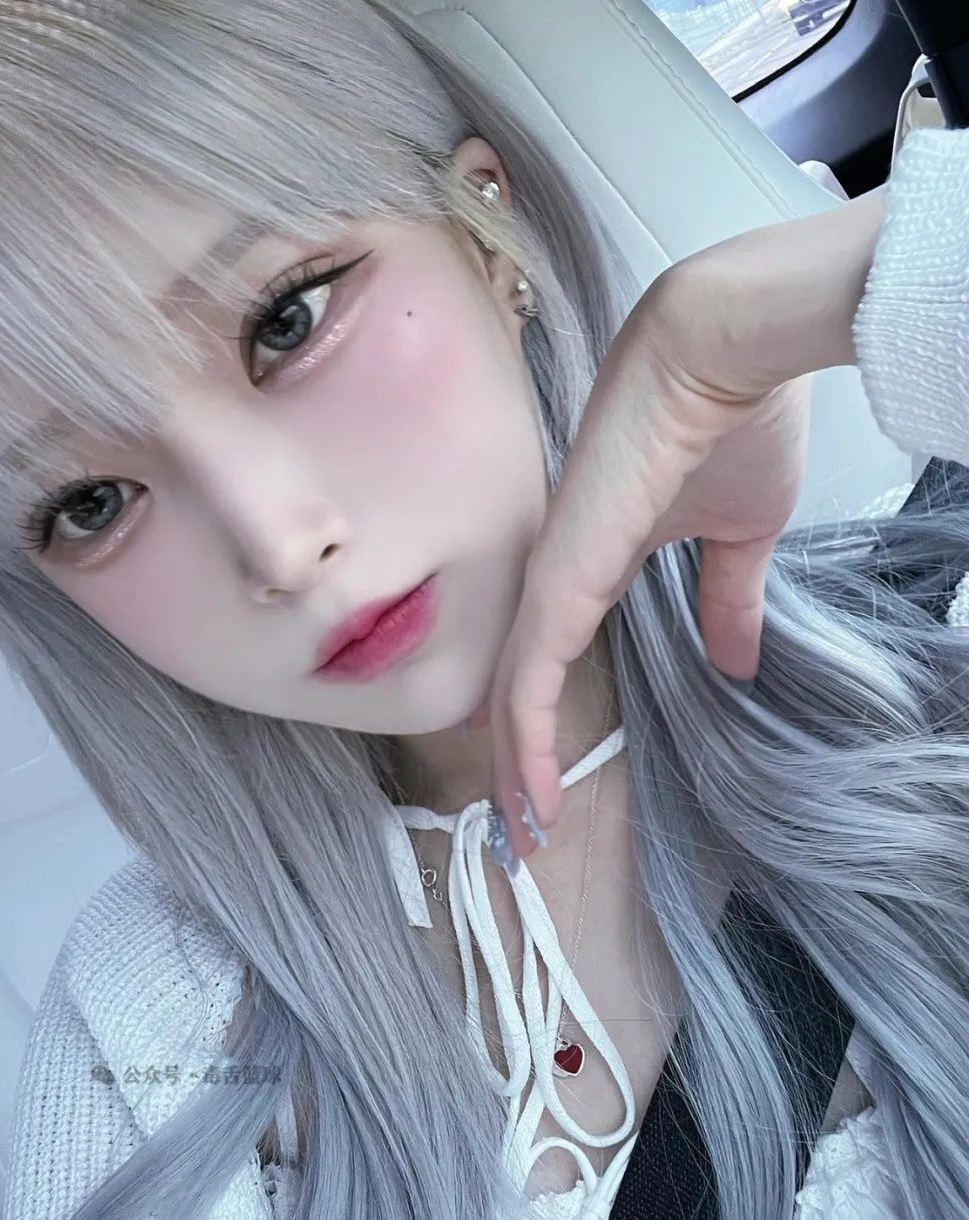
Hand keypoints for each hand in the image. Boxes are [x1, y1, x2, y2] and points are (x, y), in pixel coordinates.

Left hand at [476, 190, 886, 863]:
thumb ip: (726, 600)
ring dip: (513, 768)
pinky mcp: (560, 578)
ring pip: (512, 691)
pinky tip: (531, 795)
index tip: (554, 785)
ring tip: (521, 836)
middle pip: (519, 683)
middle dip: (517, 762)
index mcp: (591, 561)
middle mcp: (556, 573)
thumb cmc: (732, 423)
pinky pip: (529, 676)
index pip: (550, 657)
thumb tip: (739, 663)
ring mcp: (551, 576)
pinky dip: (525, 740)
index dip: (544, 722)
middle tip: (522, 833)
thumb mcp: (739, 534)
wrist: (724, 350)